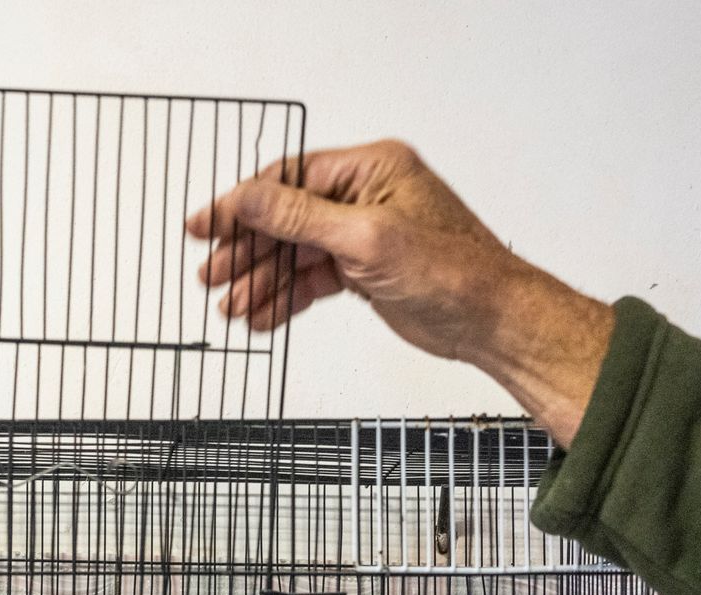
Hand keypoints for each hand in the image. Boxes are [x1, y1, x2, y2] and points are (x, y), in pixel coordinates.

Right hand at [187, 140, 613, 446]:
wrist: (492, 320)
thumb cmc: (455, 271)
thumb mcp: (367, 240)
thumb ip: (301, 218)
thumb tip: (251, 198)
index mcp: (371, 169)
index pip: (289, 180)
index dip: (243, 205)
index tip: (207, 226)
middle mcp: (366, 196)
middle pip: (287, 219)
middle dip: (248, 251)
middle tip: (212, 275)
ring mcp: (365, 234)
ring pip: (297, 255)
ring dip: (263, 281)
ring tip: (232, 306)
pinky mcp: (366, 270)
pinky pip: (313, 280)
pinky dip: (287, 299)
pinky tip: (263, 316)